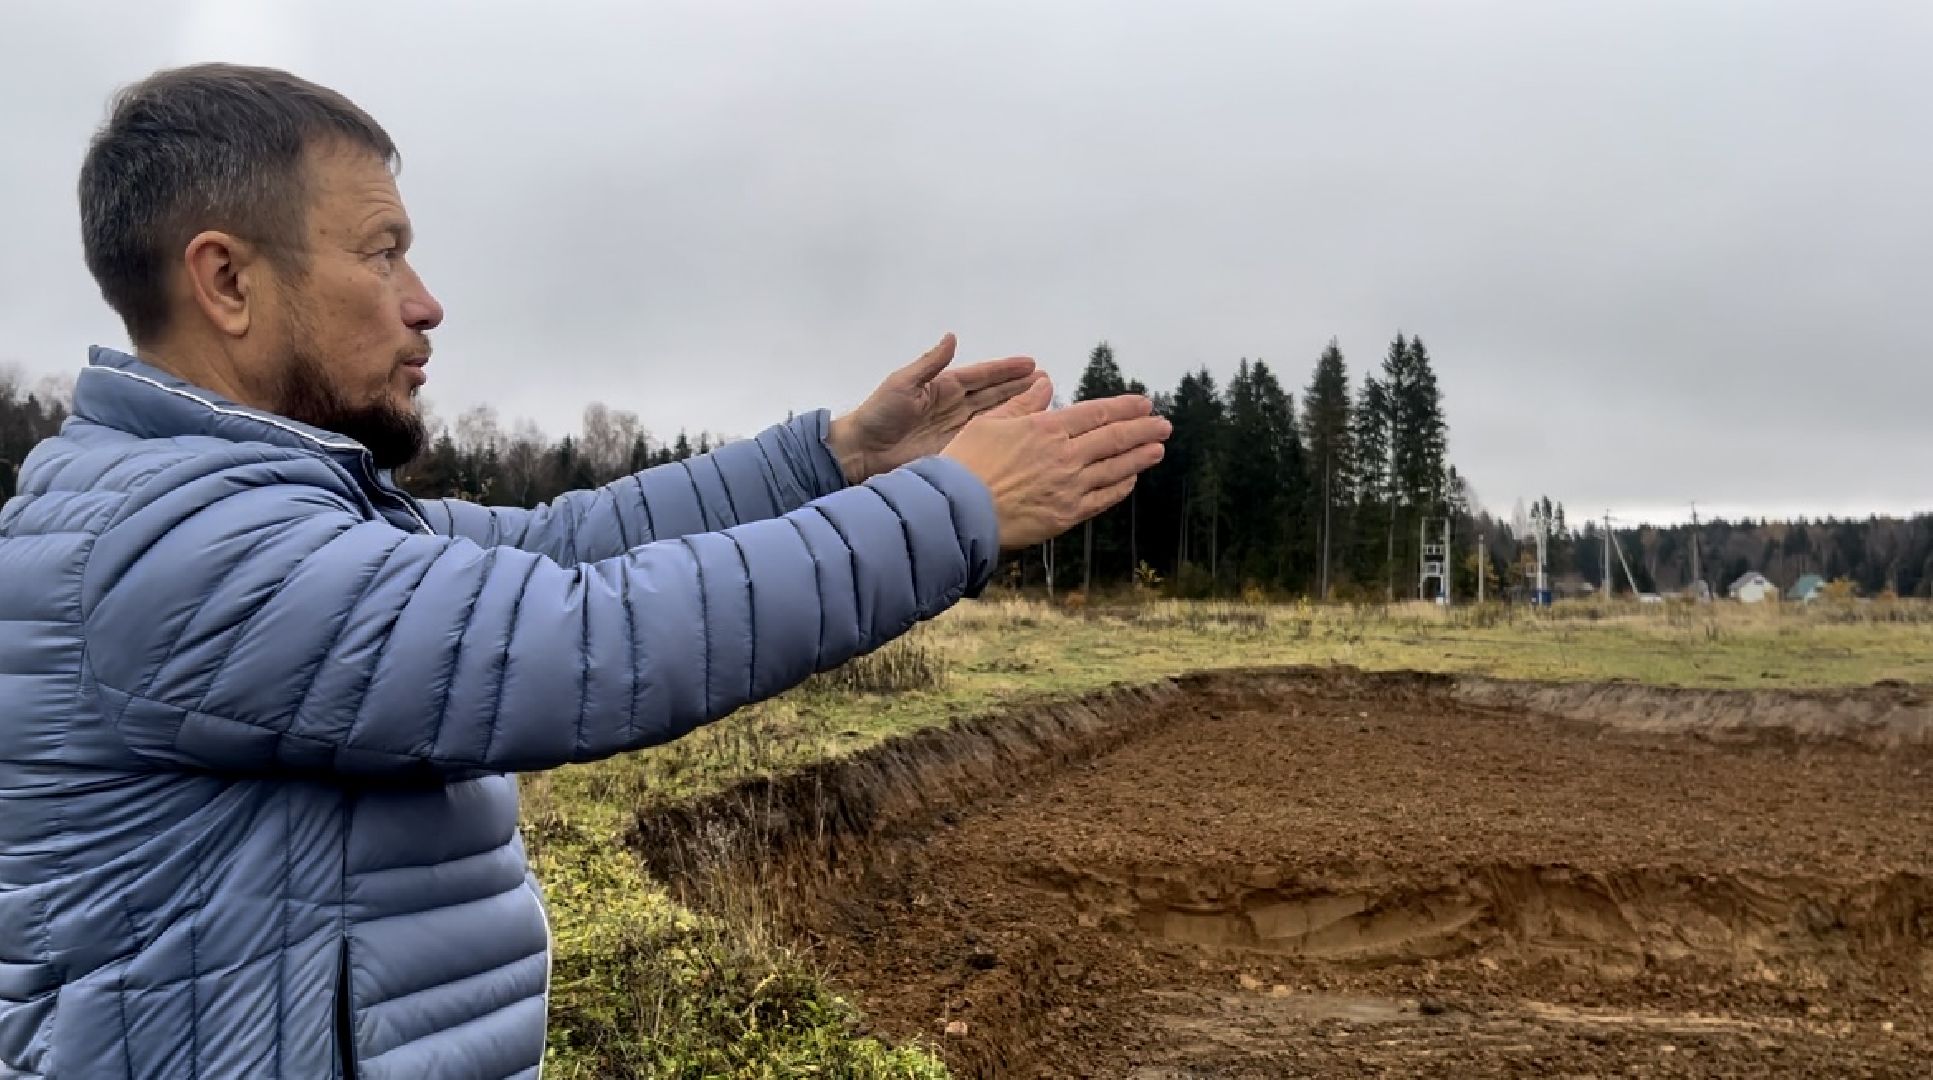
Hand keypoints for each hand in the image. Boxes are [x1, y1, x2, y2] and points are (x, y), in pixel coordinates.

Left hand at [826, 333, 1040, 483]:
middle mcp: (955, 407)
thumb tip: (951, 337)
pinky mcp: (957, 450)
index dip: (1006, 369)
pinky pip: (987, 440)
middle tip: (1048, 380)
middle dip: (1021, 387)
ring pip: (996, 416)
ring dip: (1019, 408)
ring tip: (1046, 400)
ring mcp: (958, 430)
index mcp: (943, 387)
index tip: (1031, 364)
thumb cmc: (878, 415)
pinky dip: (1006, 435)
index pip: (982, 375)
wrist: (862, 453)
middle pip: (995, 394)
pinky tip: (1025, 431)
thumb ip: (930, 363)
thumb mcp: (903, 383)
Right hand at [941, 377, 1170, 549]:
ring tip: (1158, 449)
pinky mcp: (1066, 515)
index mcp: (1046, 428)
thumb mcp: (990, 422)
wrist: (957, 511)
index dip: (1125, 408)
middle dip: (1143, 430)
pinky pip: (1102, 499)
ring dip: (1140, 457)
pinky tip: (1131, 480)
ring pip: (1114, 468)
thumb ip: (1023, 403)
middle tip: (1164, 424)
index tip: (1144, 403)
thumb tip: (1045, 383)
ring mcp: (1069, 487)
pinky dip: (1120, 488)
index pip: (1097, 413)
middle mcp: (1064, 456)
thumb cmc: (966, 464)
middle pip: (1114, 439)